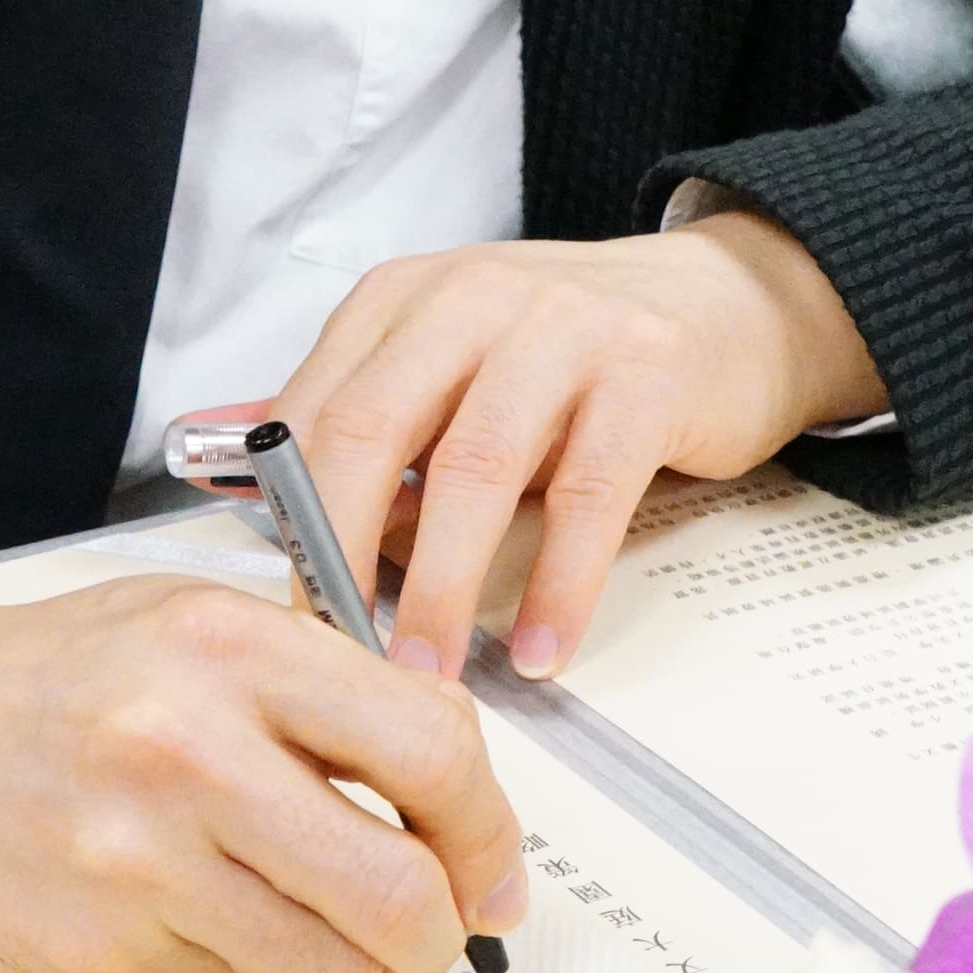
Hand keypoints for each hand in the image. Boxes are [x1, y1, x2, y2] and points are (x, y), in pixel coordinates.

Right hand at [0, 571, 528, 972]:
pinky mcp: (93, 955)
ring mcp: (135, 864)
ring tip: (296, 917)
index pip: (434, 752)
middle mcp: (186, 750)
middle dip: (437, 931)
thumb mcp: (193, 627)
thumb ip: (324, 695)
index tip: (486, 867)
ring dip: (341, 966)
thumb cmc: (53, 679)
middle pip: (400, 895)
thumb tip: (459, 817)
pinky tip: (190, 921)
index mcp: (230, 647)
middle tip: (425, 926)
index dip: (487, 832)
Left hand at [277, 208, 881, 682]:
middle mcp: (473, 297)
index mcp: (405, 298)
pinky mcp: (648, 372)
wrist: (733, 301)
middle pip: (374, 428)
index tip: (286, 612)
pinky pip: (589, 496)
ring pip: (476, 468)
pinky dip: (560, 585)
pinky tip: (543, 651)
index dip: (291, 518)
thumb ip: (360, 416)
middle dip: (342, 552)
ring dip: (444, 586)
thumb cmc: (576, 350)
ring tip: (426, 675)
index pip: (316, 408)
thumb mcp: (455, 362)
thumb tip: (239, 480)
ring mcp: (564, 327)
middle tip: (337, 655)